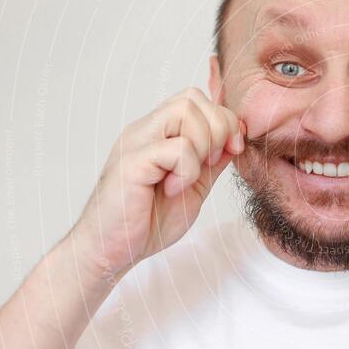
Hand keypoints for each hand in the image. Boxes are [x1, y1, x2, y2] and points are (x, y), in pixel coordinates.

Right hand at [71, 87, 243, 278]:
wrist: (112, 252)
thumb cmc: (147, 222)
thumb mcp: (193, 188)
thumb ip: (211, 163)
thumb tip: (236, 139)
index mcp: (160, 134)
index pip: (197, 100)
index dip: (224, 121)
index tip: (231, 151)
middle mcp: (146, 131)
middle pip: (191, 97)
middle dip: (218, 127)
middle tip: (212, 162)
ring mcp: (136, 143)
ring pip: (183, 110)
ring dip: (202, 145)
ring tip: (188, 177)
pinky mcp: (131, 163)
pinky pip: (175, 147)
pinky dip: (186, 170)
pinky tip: (172, 190)